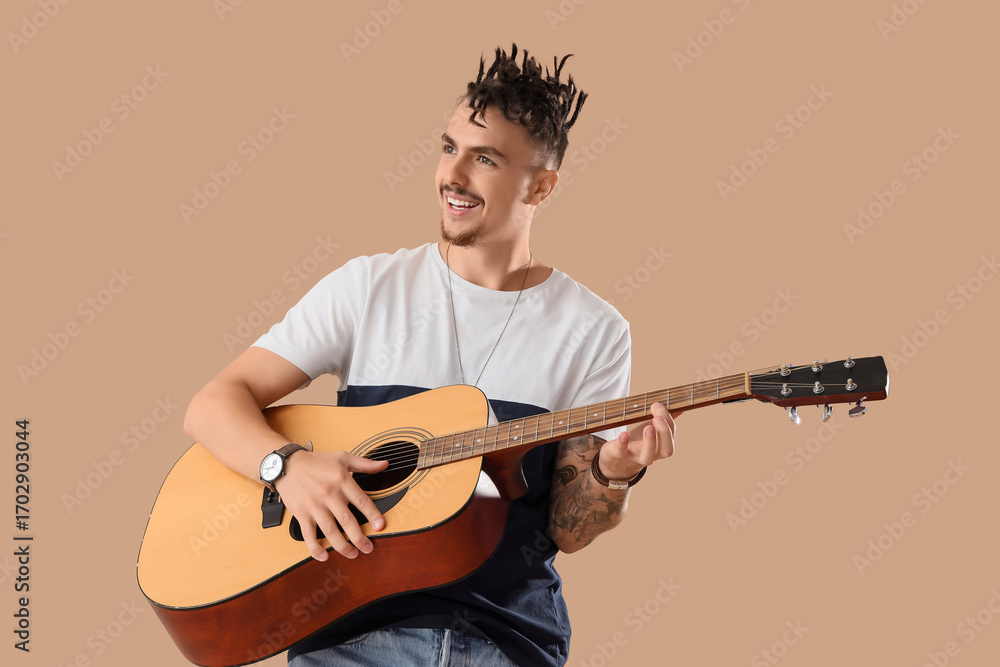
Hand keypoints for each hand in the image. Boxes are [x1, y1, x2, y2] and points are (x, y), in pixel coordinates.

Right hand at [273, 450, 388, 560]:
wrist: (288, 465)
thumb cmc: (317, 462)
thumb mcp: (343, 458)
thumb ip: (365, 464)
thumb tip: (384, 465)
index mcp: (342, 481)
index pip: (361, 501)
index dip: (373, 515)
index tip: (380, 526)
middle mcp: (329, 494)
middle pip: (347, 521)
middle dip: (360, 538)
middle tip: (368, 548)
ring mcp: (314, 506)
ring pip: (331, 531)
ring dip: (342, 546)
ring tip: (353, 554)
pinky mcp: (302, 514)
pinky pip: (309, 535)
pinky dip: (315, 548)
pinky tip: (324, 556)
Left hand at [597, 402, 676, 480]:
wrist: (617, 459)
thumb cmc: (637, 441)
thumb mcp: (651, 429)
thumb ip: (664, 420)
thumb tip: (680, 408)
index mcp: (662, 446)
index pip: (671, 434)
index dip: (667, 419)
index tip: (657, 405)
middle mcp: (652, 454)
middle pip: (666, 450)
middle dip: (664, 433)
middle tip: (658, 418)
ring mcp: (636, 456)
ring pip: (647, 457)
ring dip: (649, 441)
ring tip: (648, 427)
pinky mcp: (619, 455)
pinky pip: (621, 452)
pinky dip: (623, 443)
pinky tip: (624, 434)